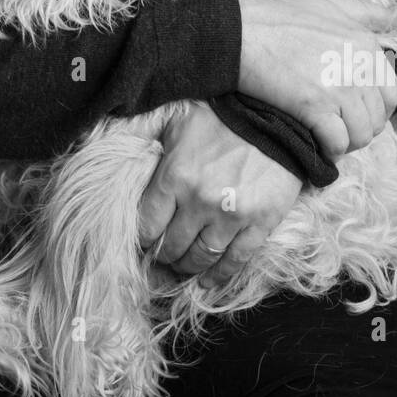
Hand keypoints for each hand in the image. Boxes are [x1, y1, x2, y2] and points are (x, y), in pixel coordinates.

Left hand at [137, 101, 302, 285]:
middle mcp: (199, 200)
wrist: (275, 114)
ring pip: (202, 257)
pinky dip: (221, 276)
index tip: (144, 241)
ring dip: (189, 267)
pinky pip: (237, 260)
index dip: (143, 238)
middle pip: (172, 245)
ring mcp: (231, 215)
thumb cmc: (221, 114)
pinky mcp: (260, 223)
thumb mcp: (176, 121)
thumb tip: (121, 154)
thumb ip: (150, 142)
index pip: (147, 225)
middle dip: (164, 255)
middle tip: (163, 256)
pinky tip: (209, 282)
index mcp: (175, 176)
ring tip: (184, 266)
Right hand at [237, 0, 396, 160]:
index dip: (375, 109)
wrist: (241, 33)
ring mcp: (340, 88)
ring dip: (346, 142)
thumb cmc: (281, 17)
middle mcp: (360, 67)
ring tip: (328, 137)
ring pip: (361, 135)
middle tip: (338, 127)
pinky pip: (338, 143)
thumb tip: (396, 16)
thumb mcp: (330, 4)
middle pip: (378, 119)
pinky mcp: (316, 107)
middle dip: (361, 128)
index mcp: (367, 45)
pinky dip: (330, 149)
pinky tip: (318, 143)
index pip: (391, 94)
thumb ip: (366, 12)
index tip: (354, 111)